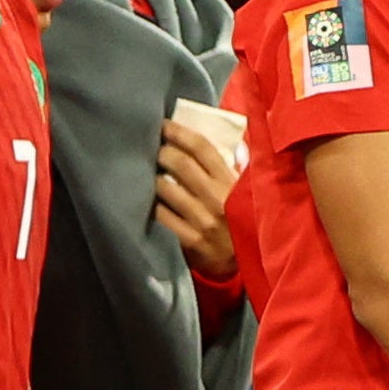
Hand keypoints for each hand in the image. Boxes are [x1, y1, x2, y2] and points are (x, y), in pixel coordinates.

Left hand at [153, 110, 241, 278]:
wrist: (243, 265)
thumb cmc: (241, 221)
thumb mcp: (248, 194)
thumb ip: (242, 168)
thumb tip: (238, 143)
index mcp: (232, 182)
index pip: (203, 148)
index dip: (179, 133)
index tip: (162, 124)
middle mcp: (218, 198)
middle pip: (181, 164)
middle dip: (160, 151)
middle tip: (147, 145)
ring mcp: (203, 219)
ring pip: (166, 189)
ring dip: (150, 176)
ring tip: (140, 168)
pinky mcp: (190, 239)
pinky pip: (161, 216)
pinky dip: (150, 204)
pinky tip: (140, 197)